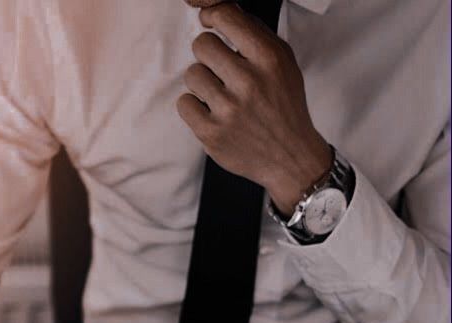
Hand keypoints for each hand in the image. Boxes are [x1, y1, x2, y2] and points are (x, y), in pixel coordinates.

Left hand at [177, 1, 332, 214]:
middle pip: (202, 45)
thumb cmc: (283, 106)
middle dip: (208, 55)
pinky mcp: (211, 134)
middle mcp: (248, 82)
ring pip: (191, 74)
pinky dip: (194, 107)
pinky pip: (184, 104)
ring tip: (218, 94)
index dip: (212, 16)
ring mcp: (228, 110)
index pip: (226, 17)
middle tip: (219, 70)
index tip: (210, 22)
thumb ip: (255, 36)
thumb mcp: (283, 64)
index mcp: (268, 59)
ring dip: (201, 82)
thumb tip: (219, 11)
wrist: (289, 156)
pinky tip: (210, 112)